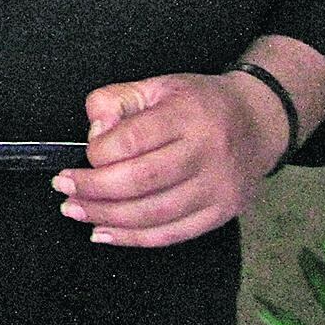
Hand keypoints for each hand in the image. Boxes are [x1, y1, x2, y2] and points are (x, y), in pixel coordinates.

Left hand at [52, 72, 286, 247]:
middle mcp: (207, 153)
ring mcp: (218, 188)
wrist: (259, 122)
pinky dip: (133, 238)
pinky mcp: (222, 213)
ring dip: (106, 217)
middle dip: (93, 189)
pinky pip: (171, 234)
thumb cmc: (201, 103)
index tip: (82, 155)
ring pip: (153, 214)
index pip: (132, 140)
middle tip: (64, 188)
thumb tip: (94, 132)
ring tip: (75, 210)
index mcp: (188, 115)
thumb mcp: (158, 85)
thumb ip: (118, 99)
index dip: (98, 152)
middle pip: (140, 181)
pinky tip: (104, 232)